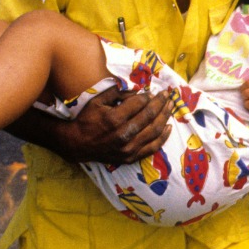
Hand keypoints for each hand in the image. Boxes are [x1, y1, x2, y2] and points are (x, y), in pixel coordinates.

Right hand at [44, 88, 173, 164]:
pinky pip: (152, 148)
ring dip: (165, 117)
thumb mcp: (98, 100)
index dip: (149, 96)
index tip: (153, 92)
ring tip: (171, 106)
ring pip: (154, 131)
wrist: (78, 144)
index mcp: (114, 118)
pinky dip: (163, 137)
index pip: (139, 104)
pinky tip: (168, 127)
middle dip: (161, 103)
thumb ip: (118, 92)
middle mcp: (123, 134)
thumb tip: (139, 90)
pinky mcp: (130, 158)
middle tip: (168, 95)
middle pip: (149, 116)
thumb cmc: (88, 119)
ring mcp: (128, 148)